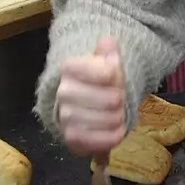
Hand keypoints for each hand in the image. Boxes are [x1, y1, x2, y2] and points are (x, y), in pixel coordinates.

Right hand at [55, 37, 127, 155]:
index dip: (118, 77)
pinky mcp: (70, 137)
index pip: (107, 73)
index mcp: (70, 68)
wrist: (81, 103)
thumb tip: (108, 43)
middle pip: (112, 99)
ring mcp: (65, 115)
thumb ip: (108, 52)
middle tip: (119, 101)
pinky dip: (110, 138)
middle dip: (121, 101)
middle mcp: (64, 92)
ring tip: (117, 115)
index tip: (114, 77)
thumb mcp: (104, 61)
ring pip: (107, 120)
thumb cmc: (97, 80)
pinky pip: (96, 141)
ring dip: (118, 119)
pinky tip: (115, 131)